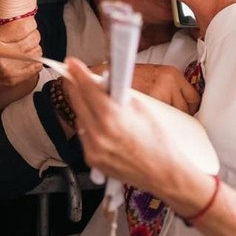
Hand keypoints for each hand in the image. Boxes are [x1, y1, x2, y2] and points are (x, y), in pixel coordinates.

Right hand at [0, 17, 41, 99]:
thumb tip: (11, 10)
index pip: (22, 28)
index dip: (29, 23)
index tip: (28, 22)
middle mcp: (2, 55)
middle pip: (32, 39)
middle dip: (32, 33)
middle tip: (27, 33)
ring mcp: (9, 69)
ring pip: (36, 52)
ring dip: (34, 46)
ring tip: (25, 45)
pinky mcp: (15, 79)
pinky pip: (36, 66)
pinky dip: (34, 59)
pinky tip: (26, 57)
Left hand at [64, 58, 180, 192]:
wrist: (163, 172)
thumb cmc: (158, 142)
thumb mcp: (141, 109)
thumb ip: (119, 95)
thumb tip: (104, 82)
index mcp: (112, 117)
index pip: (87, 87)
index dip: (77, 72)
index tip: (71, 63)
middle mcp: (98, 133)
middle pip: (77, 101)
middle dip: (75, 86)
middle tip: (75, 75)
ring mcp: (93, 148)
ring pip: (79, 118)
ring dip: (82, 106)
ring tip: (95, 102)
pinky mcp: (92, 159)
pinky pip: (83, 135)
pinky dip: (88, 126)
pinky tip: (100, 123)